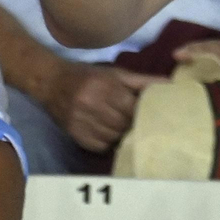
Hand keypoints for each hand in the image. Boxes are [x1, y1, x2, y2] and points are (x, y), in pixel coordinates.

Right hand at [44, 61, 162, 152]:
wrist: (51, 82)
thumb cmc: (87, 75)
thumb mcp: (114, 73)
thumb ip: (142, 81)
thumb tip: (169, 85)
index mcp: (105, 87)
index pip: (132, 108)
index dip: (141, 112)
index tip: (146, 112)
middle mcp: (93, 104)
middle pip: (123, 124)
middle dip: (131, 124)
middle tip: (133, 121)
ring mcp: (82, 122)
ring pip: (113, 137)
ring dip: (119, 134)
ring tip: (119, 126)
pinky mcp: (75, 135)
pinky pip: (100, 146)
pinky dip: (106, 141)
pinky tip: (105, 132)